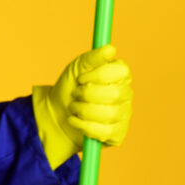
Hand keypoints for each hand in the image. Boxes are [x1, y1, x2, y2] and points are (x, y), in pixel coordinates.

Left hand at [32, 45, 132, 168]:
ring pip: (109, 114)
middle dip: (88, 95)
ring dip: (84, 110)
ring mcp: (123, 115)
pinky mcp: (117, 135)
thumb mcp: (78, 67)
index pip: (121, 72)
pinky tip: (76, 121)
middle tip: (76, 94)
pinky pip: (105, 132)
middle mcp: (126, 94)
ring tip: (74, 107)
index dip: (98, 75)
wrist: (57, 113)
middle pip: (114, 95)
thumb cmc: (71, 86)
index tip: (81, 78)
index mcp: (120, 75)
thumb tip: (111, 49)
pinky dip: (84, 126)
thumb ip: (94, 58)